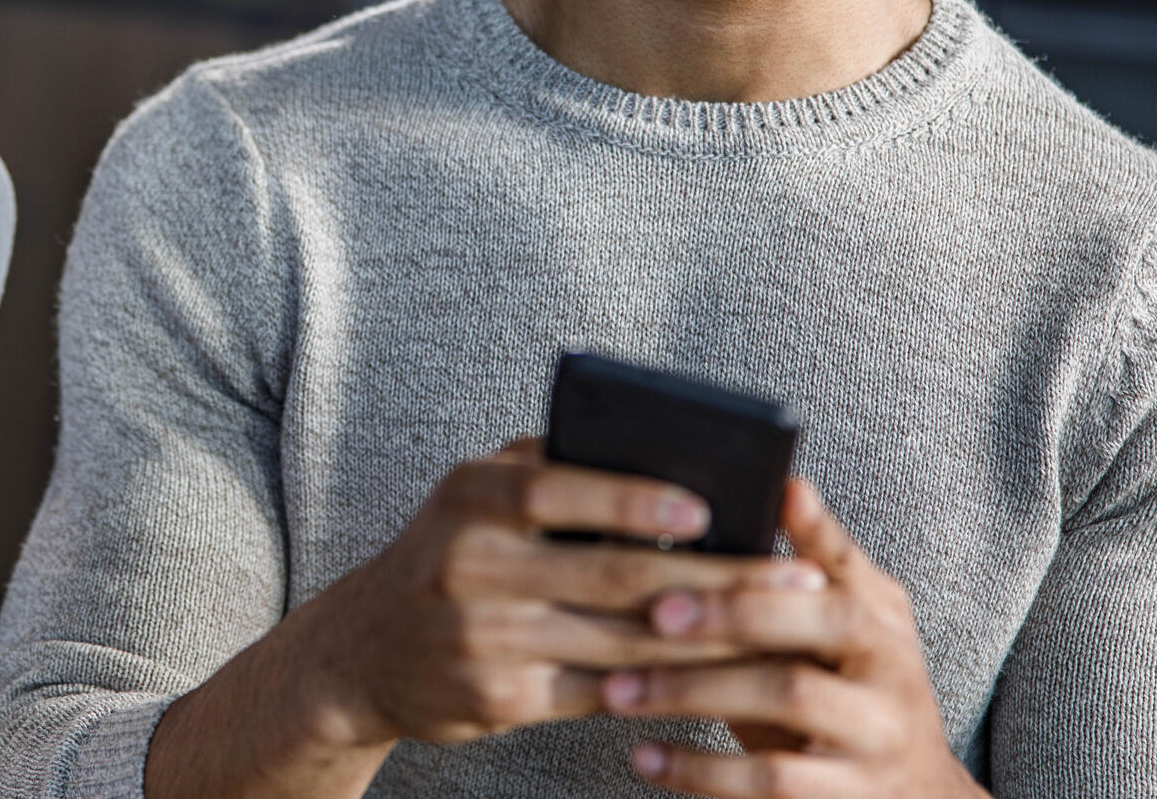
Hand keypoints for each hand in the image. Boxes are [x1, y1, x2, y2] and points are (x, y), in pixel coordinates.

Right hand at [280, 440, 826, 748]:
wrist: (364, 651)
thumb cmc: (448, 553)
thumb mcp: (475, 494)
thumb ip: (548, 468)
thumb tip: (660, 455)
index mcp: (469, 498)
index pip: (558, 492)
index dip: (634, 501)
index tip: (708, 509)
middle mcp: (469, 566)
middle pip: (611, 575)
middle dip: (715, 580)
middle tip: (791, 580)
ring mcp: (482, 639)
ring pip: (619, 641)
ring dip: (709, 640)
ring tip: (775, 631)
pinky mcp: (498, 701)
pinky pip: (600, 692)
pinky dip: (663, 684)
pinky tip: (716, 676)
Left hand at [601, 479, 984, 797]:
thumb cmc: (850, 691)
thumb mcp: (844, 626)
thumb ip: (807, 568)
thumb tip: (777, 484)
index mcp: (879, 615)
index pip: (843, 561)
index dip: (811, 527)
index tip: (775, 490)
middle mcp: (892, 667)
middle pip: (819, 621)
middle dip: (732, 611)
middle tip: (654, 611)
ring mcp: (878, 735)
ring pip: (786, 696)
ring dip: (694, 690)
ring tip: (620, 690)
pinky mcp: (850, 798)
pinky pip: (770, 781)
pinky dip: (700, 769)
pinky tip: (645, 757)